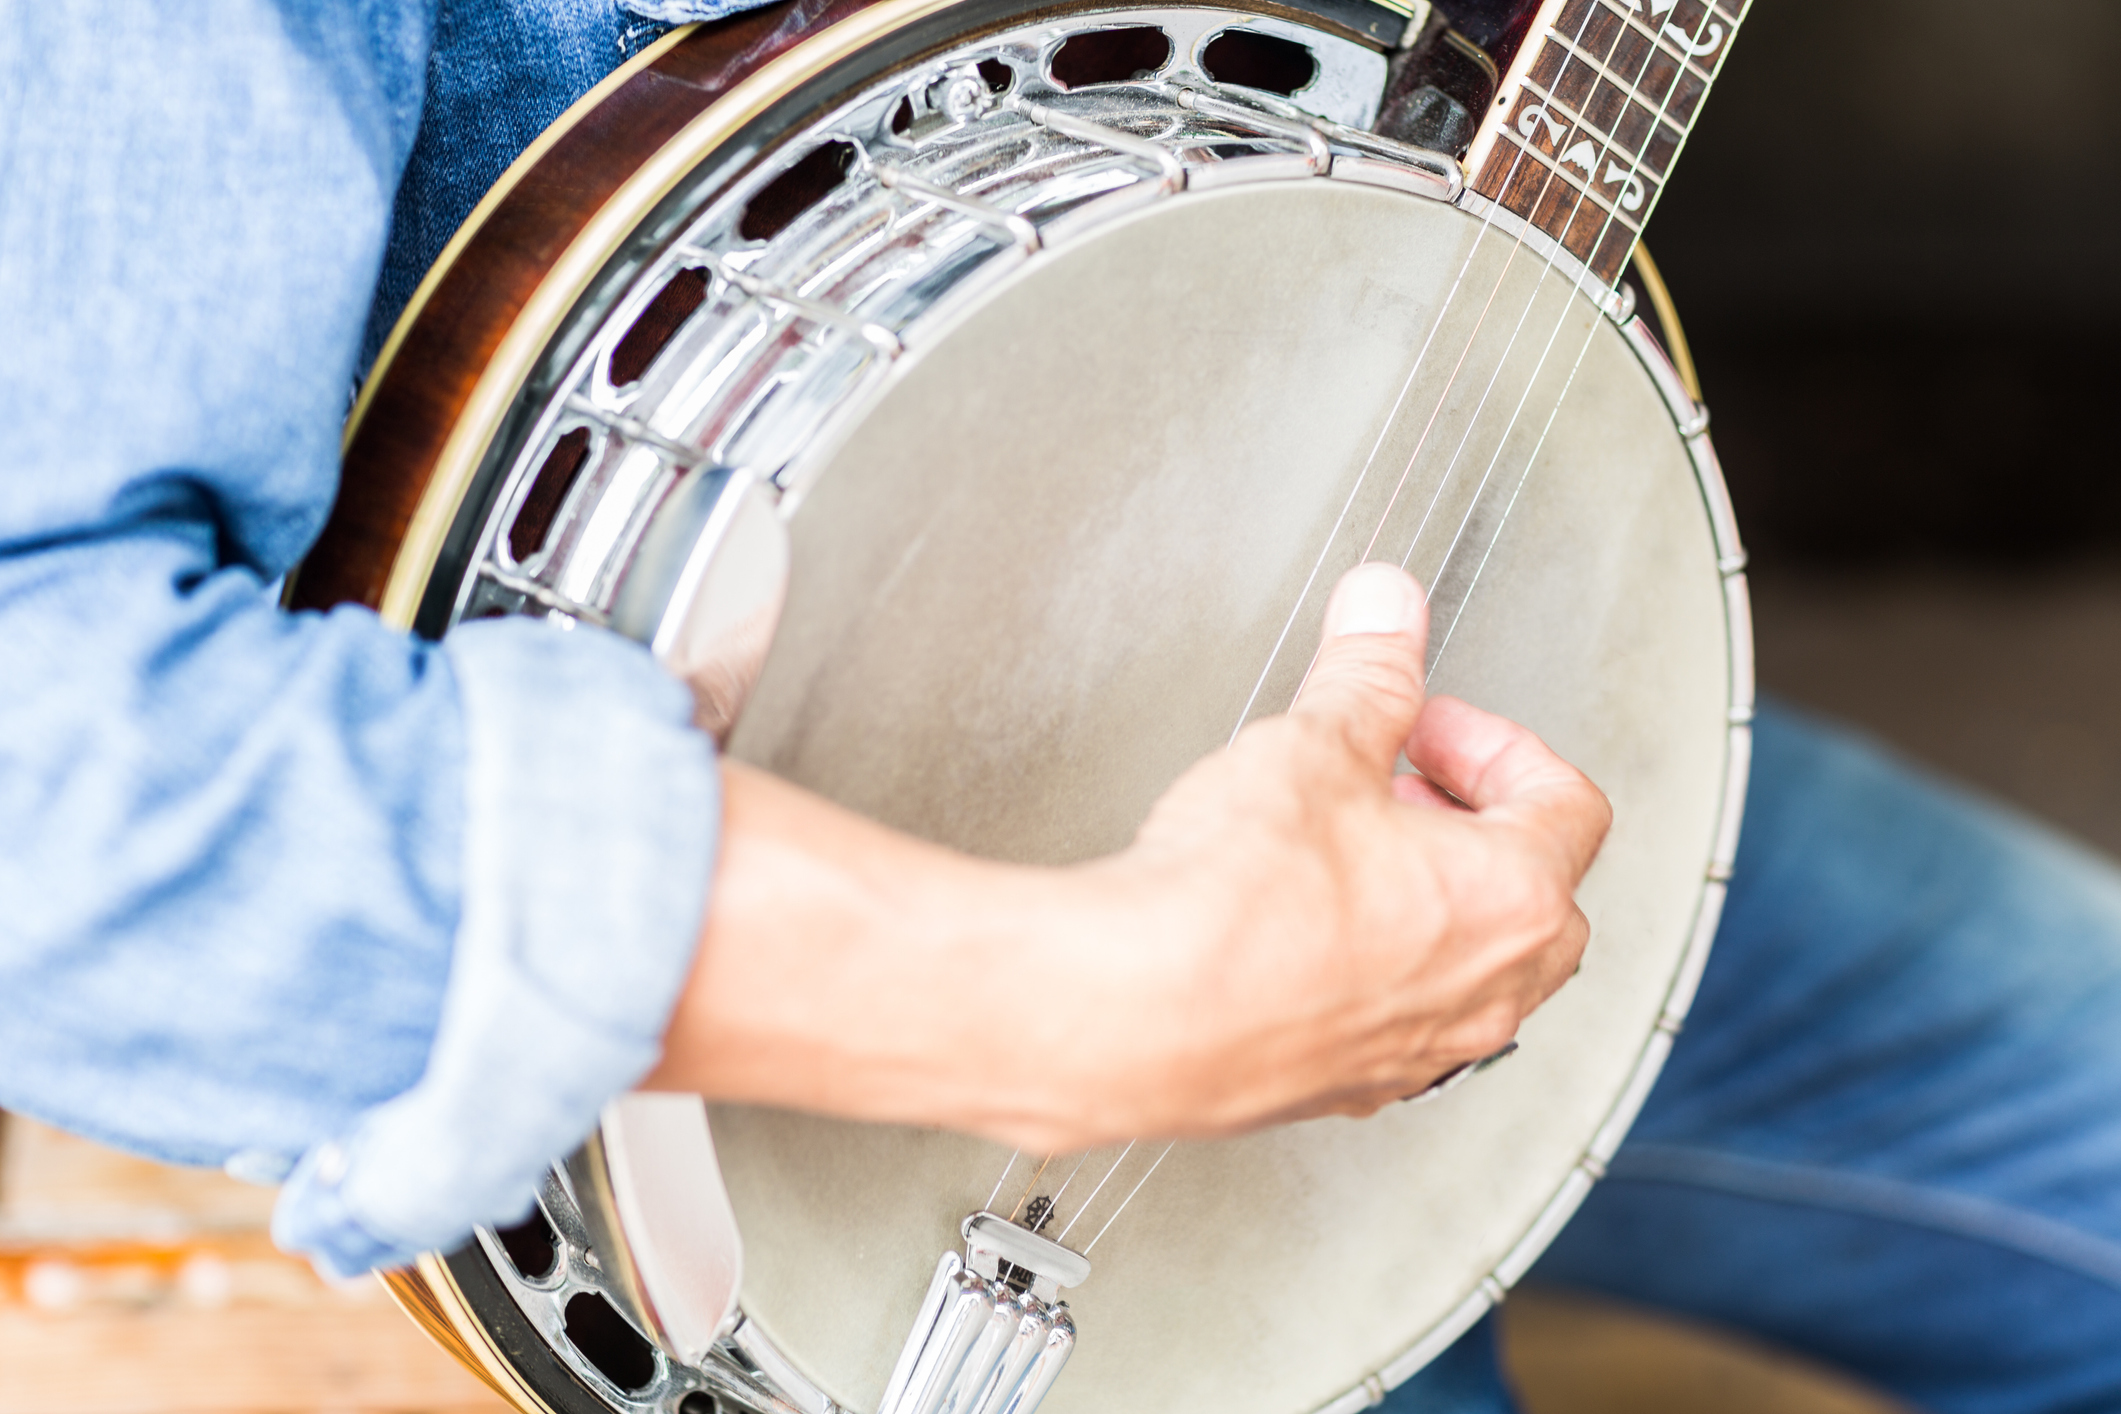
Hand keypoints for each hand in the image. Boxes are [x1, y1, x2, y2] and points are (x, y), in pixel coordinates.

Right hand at [645, 564, 1610, 1151]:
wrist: (1094, 1021)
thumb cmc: (1201, 905)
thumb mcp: (1303, 746)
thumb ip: (1358, 665)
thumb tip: (1382, 589)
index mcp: (1497, 908)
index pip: (1563, 804)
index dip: (1493, 734)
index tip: (1412, 704)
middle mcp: (1462, 998)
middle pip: (1520, 892)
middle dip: (1449, 812)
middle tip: (1363, 766)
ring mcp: (1387, 1053)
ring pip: (1442, 962)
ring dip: (1389, 889)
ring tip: (1295, 835)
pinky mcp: (1301, 1082)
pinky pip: (1358, 1011)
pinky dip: (1329, 956)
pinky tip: (1243, 921)